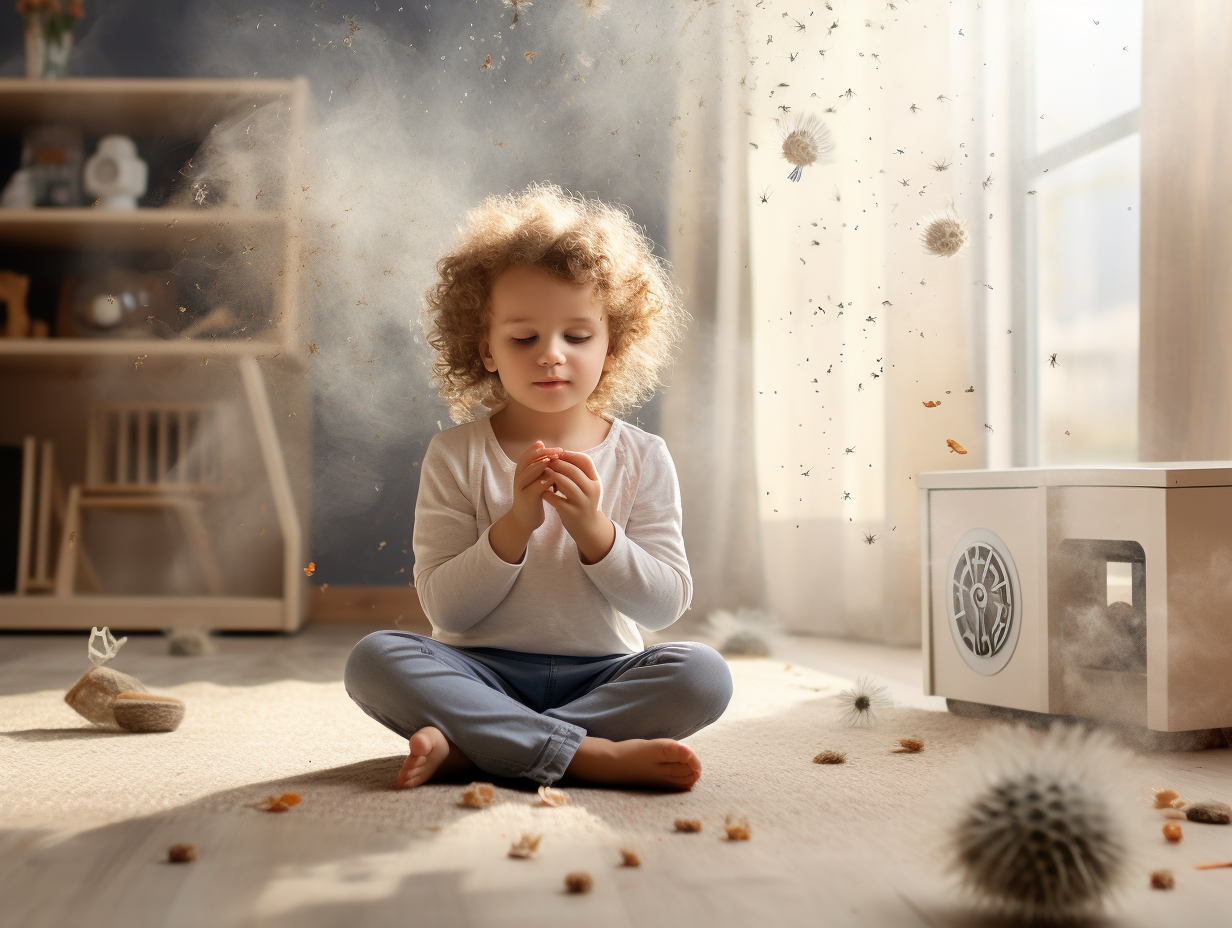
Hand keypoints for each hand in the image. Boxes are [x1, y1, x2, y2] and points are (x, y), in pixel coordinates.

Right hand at [489, 441, 560, 563]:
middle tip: (558, 451)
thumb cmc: (534, 498)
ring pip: (528, 472)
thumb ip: (540, 468)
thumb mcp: (536, 480)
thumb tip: (551, 451)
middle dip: (543, 453)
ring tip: (554, 460)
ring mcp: (520, 488)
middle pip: (527, 460)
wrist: (524, 520)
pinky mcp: (526, 498)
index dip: (541, 449)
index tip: (557, 447)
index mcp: (521, 471)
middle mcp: (518, 477)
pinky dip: (544, 481)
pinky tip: (554, 478)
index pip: (529, 454)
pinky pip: (534, 487)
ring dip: (541, 464)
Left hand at [542, 450, 615, 563]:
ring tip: (543, 472)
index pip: (585, 461)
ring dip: (551, 476)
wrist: (590, 528)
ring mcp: (582, 502)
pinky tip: (542, 490)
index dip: (570, 455)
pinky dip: (547, 493)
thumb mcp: (588, 486)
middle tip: (546, 461)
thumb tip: (561, 453)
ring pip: (565, 483)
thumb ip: (579, 472)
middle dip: (558, 463)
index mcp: (596, 481)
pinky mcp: (572, 513)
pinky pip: (556, 500)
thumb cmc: (585, 502)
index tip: (558, 453)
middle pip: (573, 470)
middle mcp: (592, 491)